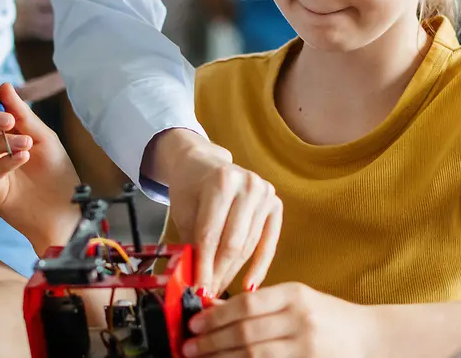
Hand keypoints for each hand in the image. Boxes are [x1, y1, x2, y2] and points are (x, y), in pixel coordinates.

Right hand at [0, 82, 81, 248]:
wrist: (66, 208)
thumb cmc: (56, 172)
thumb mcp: (44, 137)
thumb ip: (23, 114)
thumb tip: (3, 86)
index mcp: (0, 131)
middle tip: (8, 121)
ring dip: (2, 142)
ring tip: (27, 145)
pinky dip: (5, 161)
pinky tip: (24, 158)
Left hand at [151, 130, 281, 295]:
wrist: (204, 163)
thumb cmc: (191, 190)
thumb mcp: (184, 213)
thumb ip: (192, 245)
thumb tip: (197, 283)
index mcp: (221, 180)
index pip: (210, 235)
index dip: (203, 267)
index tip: (198, 291)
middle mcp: (249, 183)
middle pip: (233, 242)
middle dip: (219, 273)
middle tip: (209, 295)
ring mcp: (266, 192)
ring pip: (249, 245)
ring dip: (234, 272)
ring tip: (220, 289)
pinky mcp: (276, 203)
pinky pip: (268, 242)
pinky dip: (259, 266)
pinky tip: (249, 285)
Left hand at [183, 283, 374, 357]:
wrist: (369, 339)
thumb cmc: (329, 317)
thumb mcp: (297, 300)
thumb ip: (260, 304)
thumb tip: (215, 309)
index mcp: (296, 295)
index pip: (247, 304)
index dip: (216, 316)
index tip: (195, 323)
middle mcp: (301, 320)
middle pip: (246, 333)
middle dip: (212, 342)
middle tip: (189, 347)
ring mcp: (306, 347)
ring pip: (254, 356)